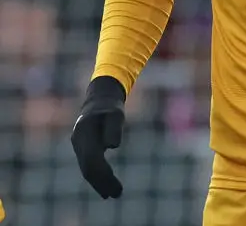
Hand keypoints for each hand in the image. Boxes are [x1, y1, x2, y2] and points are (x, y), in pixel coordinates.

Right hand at [70, 76, 126, 198]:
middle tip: (117, 194)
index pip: (93, 161)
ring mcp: (79, 146)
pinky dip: (96, 177)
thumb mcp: (116, 113)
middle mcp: (78, 142)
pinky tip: (105, 185)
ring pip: (87, 169)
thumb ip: (114, 127)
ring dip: (99, 182)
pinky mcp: (83, 148)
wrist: (99, 99)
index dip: (104, 176)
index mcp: (84, 134)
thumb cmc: (110, 107)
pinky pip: (88, 166)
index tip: (117, 186)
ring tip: (113, 194)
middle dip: (102, 183)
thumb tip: (113, 146)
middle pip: (88, 168)